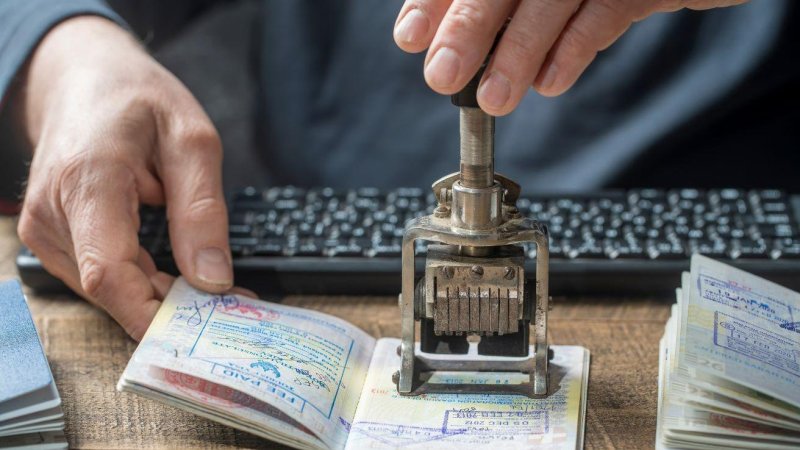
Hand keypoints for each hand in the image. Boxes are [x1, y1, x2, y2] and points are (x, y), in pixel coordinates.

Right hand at [15, 16, 252, 339]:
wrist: (82, 79)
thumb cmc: (137, 99)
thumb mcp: (192, 140)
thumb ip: (202, 210)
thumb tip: (213, 279)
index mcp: (88, 180)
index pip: (108, 272)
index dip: (151, 314)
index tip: (200, 331)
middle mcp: (52, 211)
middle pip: (109, 288)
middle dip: (170, 306)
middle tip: (229, 306)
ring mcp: (43, 227)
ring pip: (104, 289)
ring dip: (157, 296)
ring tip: (208, 285)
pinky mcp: (48, 236)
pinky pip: (97, 275)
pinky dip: (139, 282)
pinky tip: (174, 274)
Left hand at [394, 0, 747, 114]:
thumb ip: (498, 9)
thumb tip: (442, 40)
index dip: (434, 0)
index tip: (410, 37)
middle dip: (467, 28)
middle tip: (442, 76)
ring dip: (518, 51)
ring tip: (495, 98)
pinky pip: (609, 9)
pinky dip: (575, 48)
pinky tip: (550, 83)